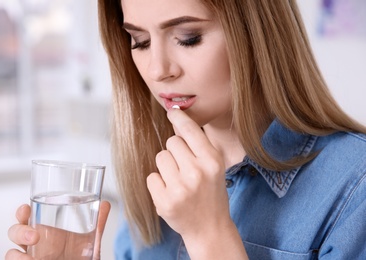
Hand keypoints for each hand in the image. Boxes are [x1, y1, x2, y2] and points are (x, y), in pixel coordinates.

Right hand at [5, 201, 110, 259]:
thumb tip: (106, 204)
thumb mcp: (89, 241)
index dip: (22, 212)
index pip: (26, 217)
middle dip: (19, 231)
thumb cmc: (79, 256)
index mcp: (43, 231)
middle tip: (35, 236)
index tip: (25, 208)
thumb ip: (97, 224)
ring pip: (11, 254)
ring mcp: (29, 258)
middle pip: (15, 232)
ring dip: (16, 256)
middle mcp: (33, 244)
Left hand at [147, 108, 246, 258]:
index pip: (190, 130)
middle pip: (171, 142)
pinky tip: (171, 193)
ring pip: (160, 157)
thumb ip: (198, 145)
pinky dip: (158, 183)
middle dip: (175, 151)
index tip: (172, 112)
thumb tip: (177, 121)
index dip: (179, 118)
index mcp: (212, 161)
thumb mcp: (214, 167)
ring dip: (166, 166)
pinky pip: (151, 176)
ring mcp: (179, 189)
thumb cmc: (211, 194)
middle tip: (185, 168)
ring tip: (179, 181)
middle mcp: (196, 173)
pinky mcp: (164, 202)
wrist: (210, 229)